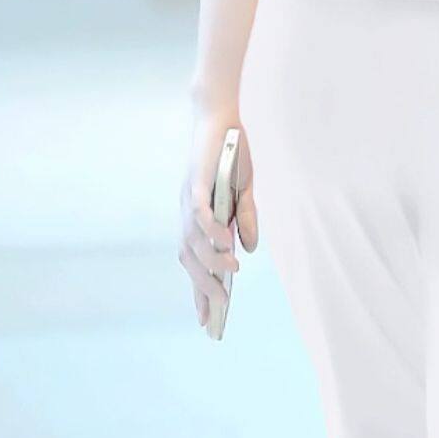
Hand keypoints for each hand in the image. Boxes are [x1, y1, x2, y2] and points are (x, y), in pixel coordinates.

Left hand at [178, 108, 259, 329]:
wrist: (223, 116)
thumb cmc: (232, 154)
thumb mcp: (245, 192)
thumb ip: (246, 220)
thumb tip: (250, 250)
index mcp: (198, 219)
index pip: (196, 262)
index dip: (199, 292)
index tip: (207, 321)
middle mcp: (188, 213)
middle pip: (189, 259)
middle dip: (202, 287)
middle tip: (216, 312)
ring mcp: (189, 199)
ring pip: (193, 240)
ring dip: (211, 260)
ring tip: (232, 273)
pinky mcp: (196, 182)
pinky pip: (199, 212)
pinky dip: (209, 230)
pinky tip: (224, 244)